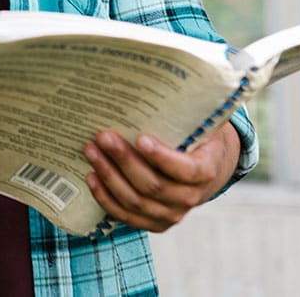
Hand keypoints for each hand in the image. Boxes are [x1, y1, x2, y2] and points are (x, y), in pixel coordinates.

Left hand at [82, 122, 239, 232]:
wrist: (208, 167)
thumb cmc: (198, 137)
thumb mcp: (202, 122)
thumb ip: (187, 110)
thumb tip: (159, 77)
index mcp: (206, 170)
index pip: (186, 170)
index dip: (162, 157)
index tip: (140, 138)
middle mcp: (190, 197)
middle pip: (153, 185)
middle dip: (124, 160)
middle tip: (103, 136)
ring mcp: (172, 214)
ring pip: (136, 202)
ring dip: (109, 176)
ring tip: (91, 151)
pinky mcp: (154, 223)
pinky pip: (126, 216)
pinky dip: (106, 198)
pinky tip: (91, 177)